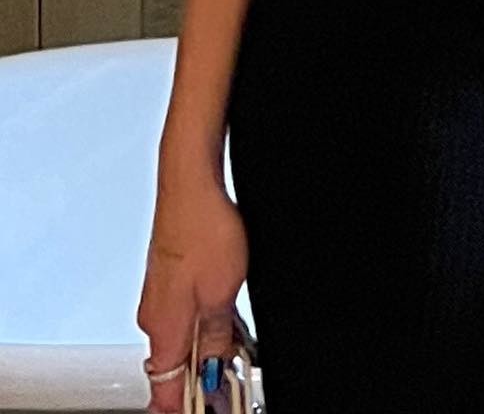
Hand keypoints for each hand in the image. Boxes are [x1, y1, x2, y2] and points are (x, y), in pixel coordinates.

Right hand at [135, 171, 249, 413]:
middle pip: (174, 364)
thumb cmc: (202, 228)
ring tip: (236, 351)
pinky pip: (186, 312)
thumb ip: (214, 337)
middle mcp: (154, 315)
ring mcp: (162, 295)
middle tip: (231, 384)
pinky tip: (227, 318)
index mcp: (162, 327)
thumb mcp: (222, 293)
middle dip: (202, 378)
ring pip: (182, 336)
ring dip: (206, 348)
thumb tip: (210, 372)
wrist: (191, 184)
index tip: (207, 410)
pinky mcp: (171, 276)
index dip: (185, 406)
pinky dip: (205, 322)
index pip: (164, 388)